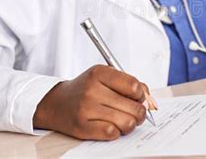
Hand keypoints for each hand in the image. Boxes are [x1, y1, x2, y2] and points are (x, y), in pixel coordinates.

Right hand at [33, 65, 147, 139]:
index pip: (134, 86)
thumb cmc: (87, 89)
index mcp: (100, 73)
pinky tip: (111, 126)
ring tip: (124, 120)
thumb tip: (149, 101)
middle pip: (134, 107)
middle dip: (139, 112)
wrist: (56, 103)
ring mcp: (86, 108)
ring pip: (127, 122)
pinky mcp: (82, 126)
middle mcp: (92, 89)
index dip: (141, 95)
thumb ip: (130, 84)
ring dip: (130, 124)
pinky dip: (116, 132)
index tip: (137, 98)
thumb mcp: (106, 77)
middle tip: (134, 112)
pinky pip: (112, 133)